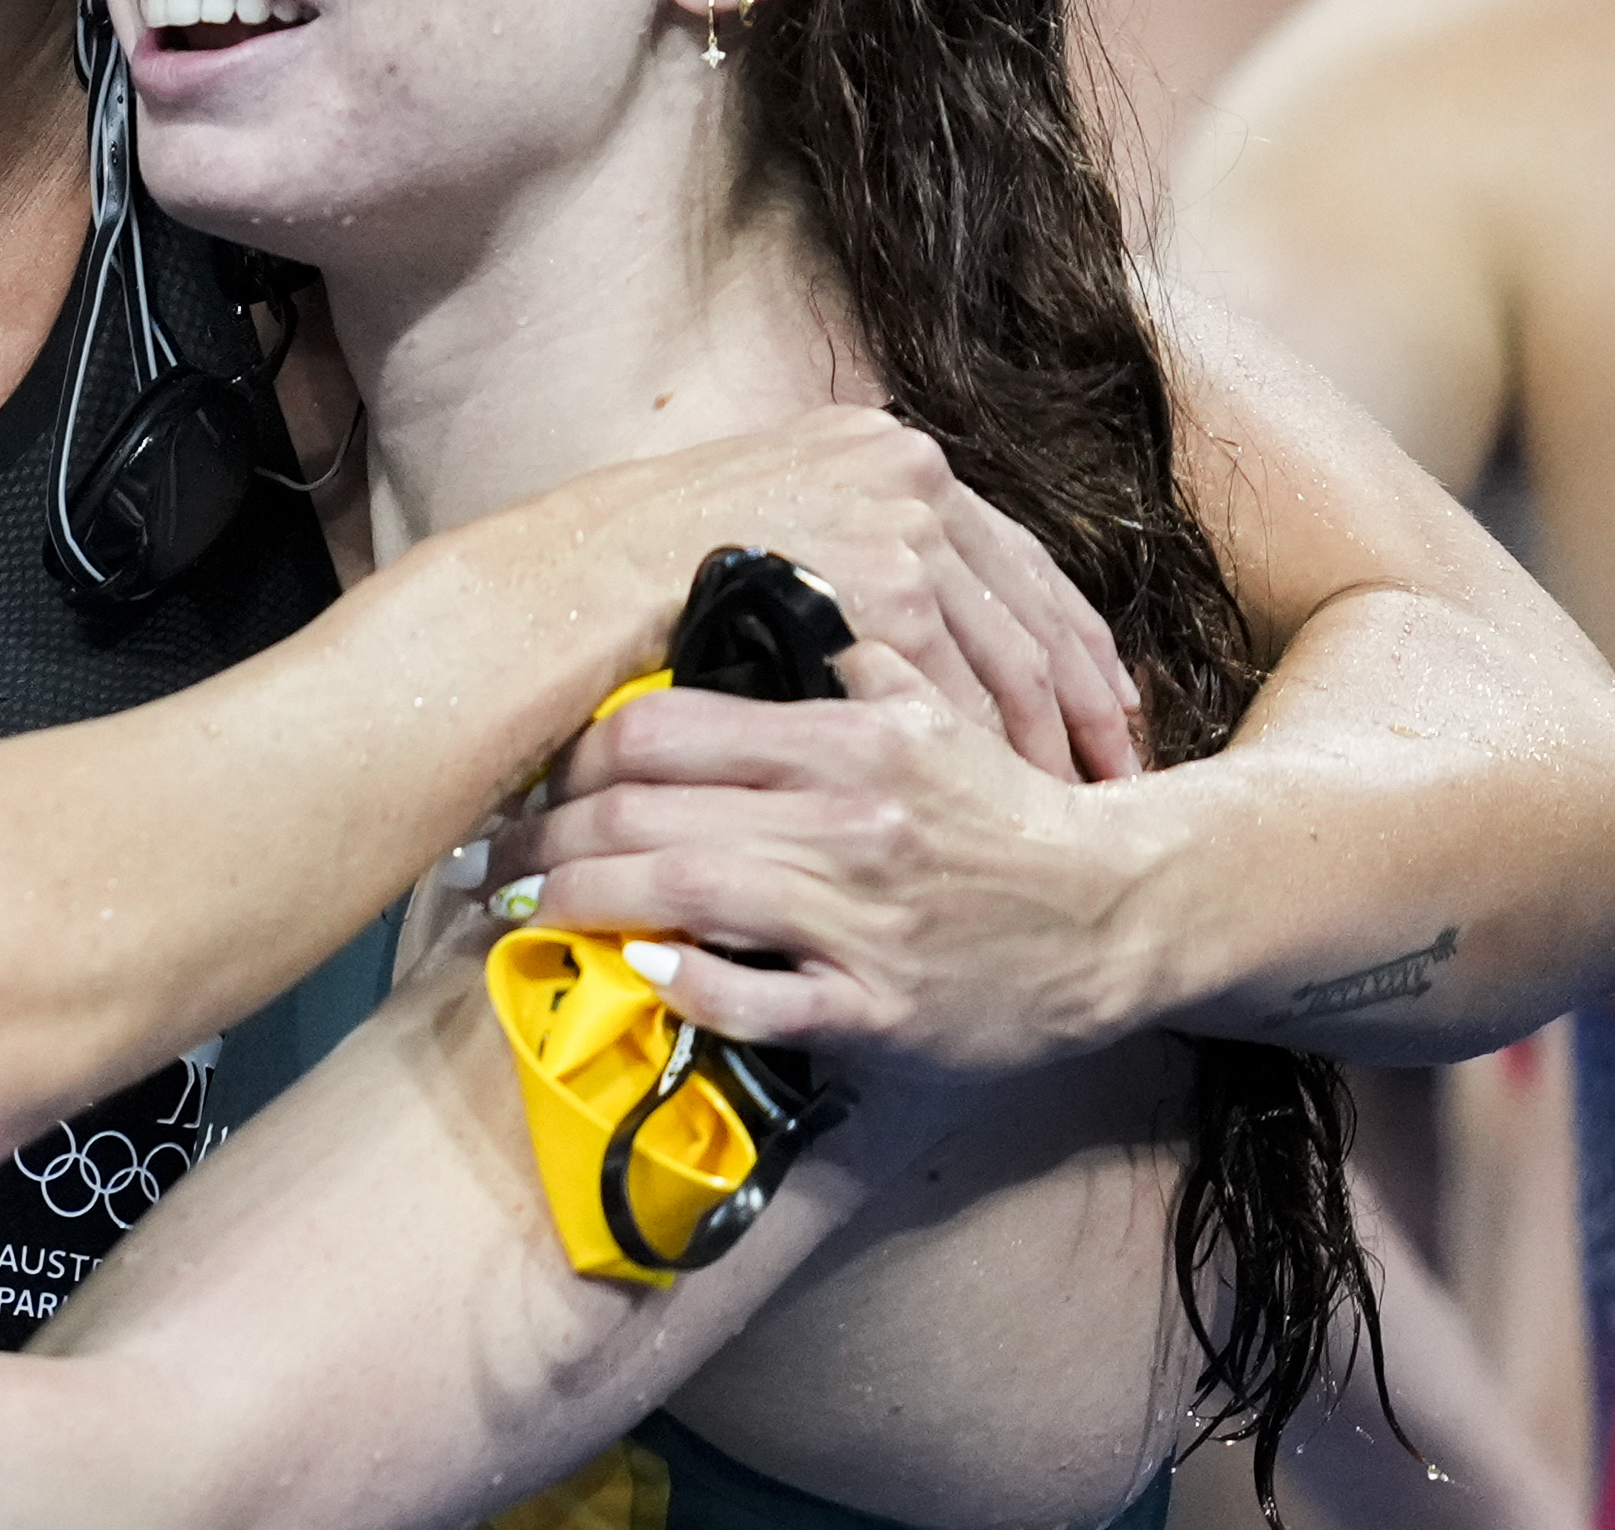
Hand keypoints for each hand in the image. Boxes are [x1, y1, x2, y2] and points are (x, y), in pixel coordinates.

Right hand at [461, 404, 1141, 784]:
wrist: (581, 580)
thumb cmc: (651, 576)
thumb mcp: (770, 531)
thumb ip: (843, 553)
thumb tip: (903, 618)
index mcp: (885, 449)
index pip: (1010, 555)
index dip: (1065, 636)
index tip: (1103, 703)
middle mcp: (907, 468)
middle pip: (1033, 600)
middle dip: (1084, 697)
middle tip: (1119, 767)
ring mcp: (900, 519)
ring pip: (1013, 649)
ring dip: (1050, 736)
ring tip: (1076, 803)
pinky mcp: (885, 578)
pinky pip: (961, 686)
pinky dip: (991, 751)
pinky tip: (1007, 802)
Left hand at [507, 640, 1148, 1074]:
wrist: (1120, 916)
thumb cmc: (1009, 816)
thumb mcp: (933, 716)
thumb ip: (851, 661)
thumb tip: (774, 607)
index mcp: (845, 741)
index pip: (666, 729)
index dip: (577, 755)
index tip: (534, 776)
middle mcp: (842, 822)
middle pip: (648, 815)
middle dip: (550, 839)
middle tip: (494, 861)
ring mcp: (858, 918)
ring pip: (679, 898)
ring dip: (584, 907)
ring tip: (526, 913)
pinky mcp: (877, 1007)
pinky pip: (754, 997)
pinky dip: (684, 983)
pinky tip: (636, 971)